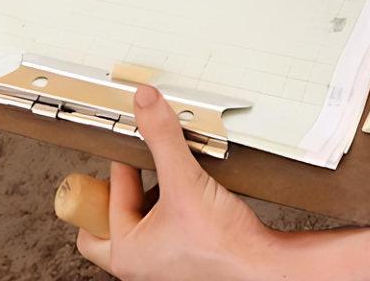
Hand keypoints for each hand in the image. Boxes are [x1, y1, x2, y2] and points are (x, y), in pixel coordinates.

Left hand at [75, 86, 286, 278]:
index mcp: (126, 253)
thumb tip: (145, 105)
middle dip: (118, 195)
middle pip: (106, 225)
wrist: (263, 266)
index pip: (106, 199)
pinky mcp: (182, 265)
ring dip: (148, 202)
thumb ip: (163, 138)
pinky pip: (162, 236)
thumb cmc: (225, 245)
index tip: (132, 147)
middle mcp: (139, 267)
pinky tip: (188, 199)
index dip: (121, 165)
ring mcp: (160, 269)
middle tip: (131, 175)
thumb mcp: (185, 180)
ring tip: (168, 181)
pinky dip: (169, 214)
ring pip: (137, 229)